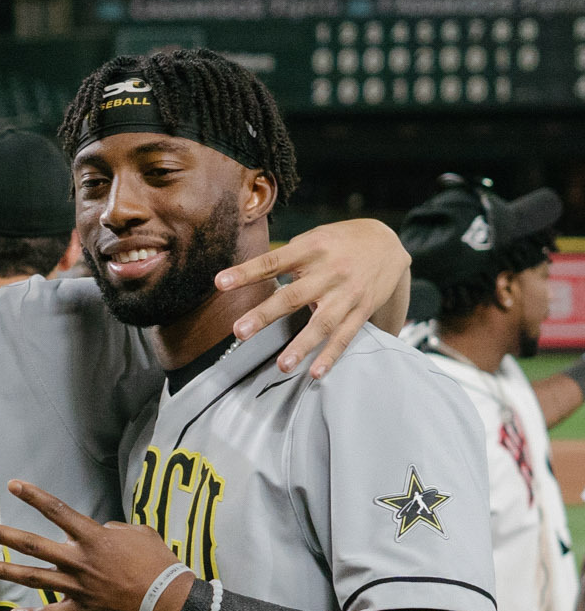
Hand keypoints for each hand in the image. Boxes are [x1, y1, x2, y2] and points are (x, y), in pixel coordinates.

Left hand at [0, 479, 184, 610]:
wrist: (170, 602)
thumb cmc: (160, 565)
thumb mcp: (141, 534)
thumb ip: (116, 529)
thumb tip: (103, 530)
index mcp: (94, 538)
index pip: (58, 511)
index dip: (34, 496)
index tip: (13, 485)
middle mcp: (80, 561)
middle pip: (33, 545)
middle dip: (2, 536)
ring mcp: (78, 587)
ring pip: (33, 577)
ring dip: (5, 572)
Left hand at [219, 216, 409, 380]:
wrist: (391, 243)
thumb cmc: (341, 241)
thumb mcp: (315, 237)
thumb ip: (288, 256)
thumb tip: (253, 274)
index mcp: (312, 249)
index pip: (272, 262)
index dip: (246, 272)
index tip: (219, 283)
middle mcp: (330, 272)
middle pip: (293, 296)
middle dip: (265, 315)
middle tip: (239, 332)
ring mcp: (347, 293)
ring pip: (322, 323)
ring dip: (302, 346)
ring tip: (282, 365)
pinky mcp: (361, 310)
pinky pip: (345, 336)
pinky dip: (331, 355)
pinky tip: (316, 373)